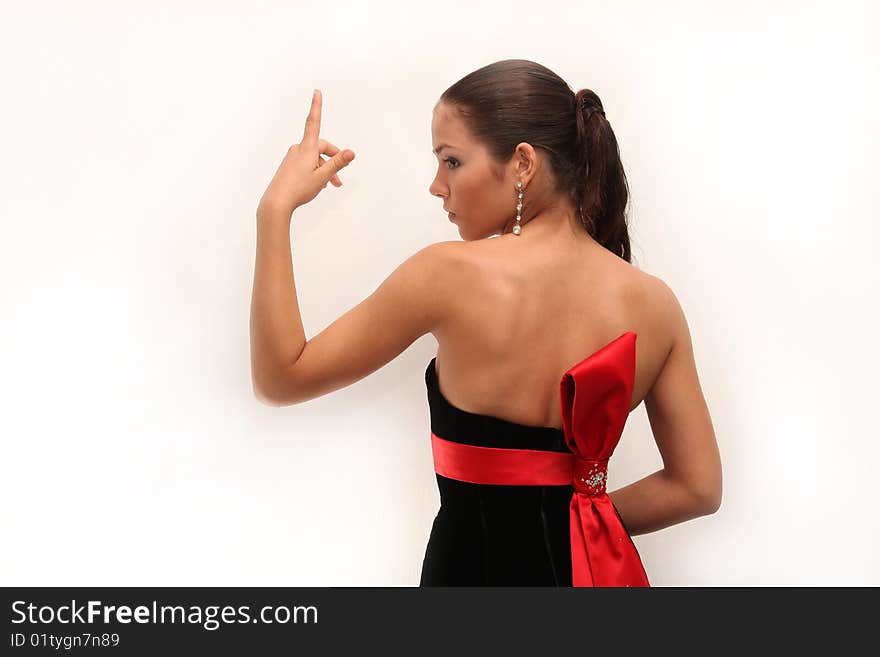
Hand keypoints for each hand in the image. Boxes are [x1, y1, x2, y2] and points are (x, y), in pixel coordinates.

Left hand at [257, 89, 354, 218]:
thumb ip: (337, 163)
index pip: (314, 122)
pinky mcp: (289, 165)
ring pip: (314, 158)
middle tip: (340, 180)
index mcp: (307, 148)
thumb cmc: (298, 189)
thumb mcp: (322, 177)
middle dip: (333, 161)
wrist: (276, 202)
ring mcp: (292, 157)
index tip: (316, 91)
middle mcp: (298, 149)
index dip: (316, 106)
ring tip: (331, 185)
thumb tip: (351, 152)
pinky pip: (306, 163)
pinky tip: (317, 184)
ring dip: (325, 169)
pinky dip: (315, 171)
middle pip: (321, 148)